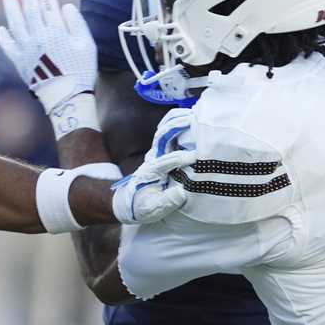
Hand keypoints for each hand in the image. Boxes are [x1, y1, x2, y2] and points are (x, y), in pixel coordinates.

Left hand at [0, 0, 96, 114]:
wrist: (67, 97)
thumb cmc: (81, 71)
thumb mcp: (87, 45)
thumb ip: (77, 24)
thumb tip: (65, 6)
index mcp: (57, 32)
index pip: (49, 6)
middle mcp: (39, 38)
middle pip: (32, 11)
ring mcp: (27, 50)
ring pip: (16, 25)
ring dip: (12, 10)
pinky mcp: (20, 63)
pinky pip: (8, 48)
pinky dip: (4, 38)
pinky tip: (0, 28)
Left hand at [111, 108, 195, 223]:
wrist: (127, 203)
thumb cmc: (140, 207)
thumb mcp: (151, 210)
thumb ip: (165, 203)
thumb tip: (182, 193)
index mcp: (151, 172)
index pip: (167, 161)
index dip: (181, 158)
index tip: (197, 157)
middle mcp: (153, 159)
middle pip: (163, 138)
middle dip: (177, 128)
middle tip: (195, 120)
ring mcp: (157, 154)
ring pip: (165, 133)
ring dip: (177, 122)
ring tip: (195, 114)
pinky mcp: (162, 153)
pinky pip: (169, 136)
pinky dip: (178, 125)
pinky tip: (192, 119)